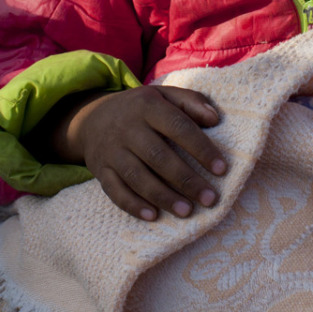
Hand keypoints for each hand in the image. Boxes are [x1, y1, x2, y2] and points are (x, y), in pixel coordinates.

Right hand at [58, 87, 225, 220]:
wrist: (91, 118)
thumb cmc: (140, 110)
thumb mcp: (164, 96)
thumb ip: (191, 102)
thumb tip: (215, 119)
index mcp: (148, 106)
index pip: (178, 127)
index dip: (200, 149)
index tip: (221, 170)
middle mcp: (127, 128)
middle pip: (158, 156)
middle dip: (186, 179)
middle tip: (210, 199)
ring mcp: (112, 151)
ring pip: (137, 177)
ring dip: (163, 196)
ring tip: (187, 212)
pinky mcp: (100, 170)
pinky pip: (115, 190)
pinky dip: (132, 204)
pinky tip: (153, 216)